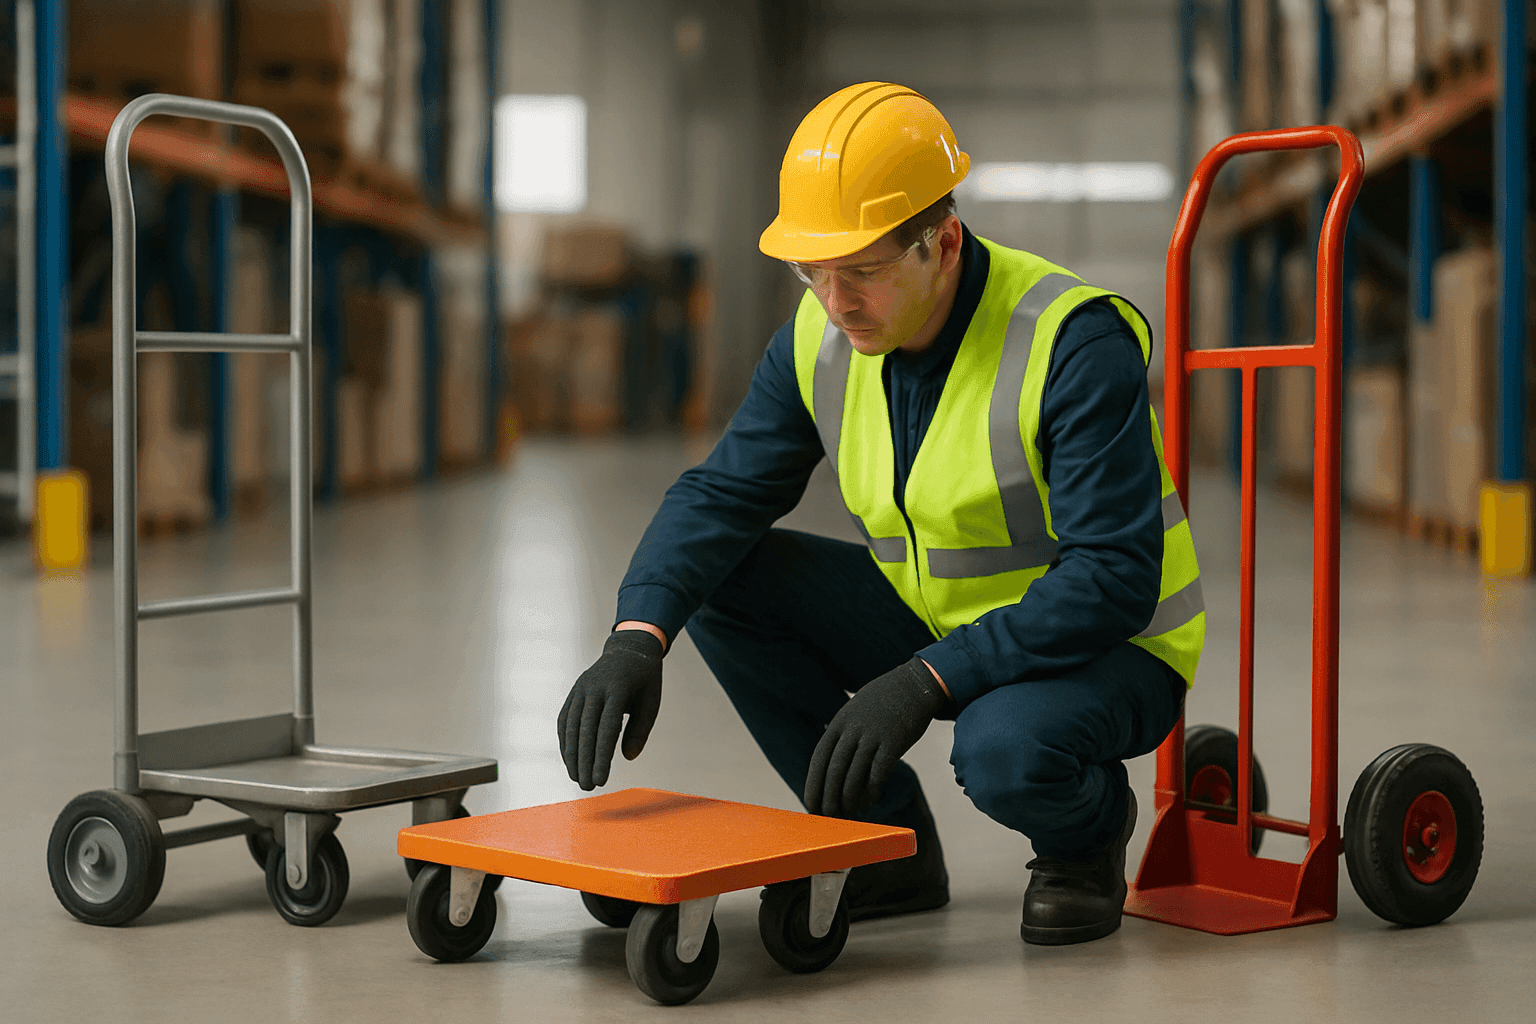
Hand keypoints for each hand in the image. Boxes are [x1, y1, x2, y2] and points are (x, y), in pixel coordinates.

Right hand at [558, 629, 664, 789]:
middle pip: (585, 730)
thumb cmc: (644, 680)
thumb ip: (640, 730)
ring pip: (571, 726)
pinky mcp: (574, 692)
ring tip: (577, 779)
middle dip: (584, 762)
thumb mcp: (651, 702)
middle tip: (587, 787)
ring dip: (571, 755)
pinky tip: (569, 760)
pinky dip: (566, 741)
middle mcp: (594, 687)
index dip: (601, 757)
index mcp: (617, 688)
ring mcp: (581, 688)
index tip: (601, 781)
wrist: (628, 648)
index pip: (606, 728)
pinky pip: (565, 720)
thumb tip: (628, 758)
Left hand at [804, 658, 950, 816]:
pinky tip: (871, 802)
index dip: (813, 784)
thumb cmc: (885, 701)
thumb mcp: (855, 710)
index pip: (819, 759)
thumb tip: (835, 762)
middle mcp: (852, 730)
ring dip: (850, 800)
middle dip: (829, 798)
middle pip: (834, 771)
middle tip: (829, 817)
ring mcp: (872, 736)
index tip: (811, 804)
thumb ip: (844, 733)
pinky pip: (878, 774)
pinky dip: (871, 792)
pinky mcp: (894, 743)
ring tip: (850, 813)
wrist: (915, 684)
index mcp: (840, 723)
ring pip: (854, 776)